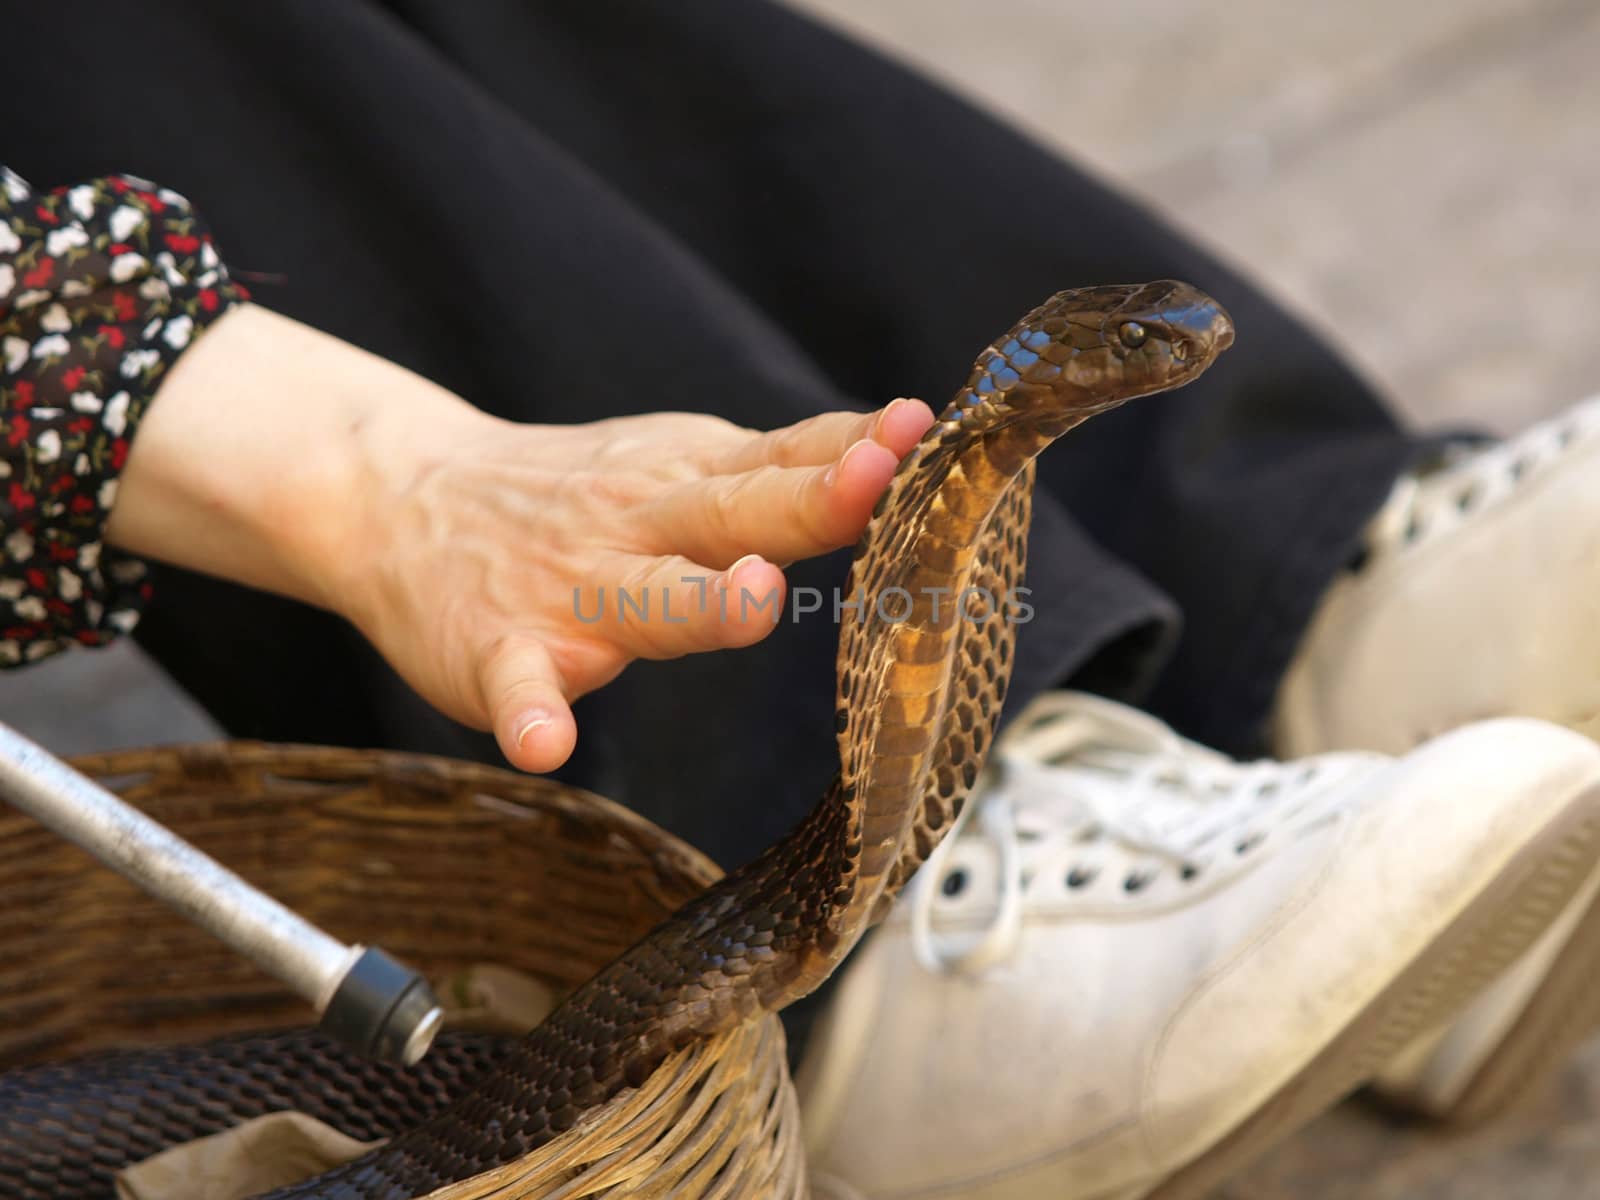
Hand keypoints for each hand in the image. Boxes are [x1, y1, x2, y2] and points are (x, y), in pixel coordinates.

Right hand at [108, 305, 934, 771]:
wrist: (405, 498)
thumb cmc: (579, 493)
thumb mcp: (682, 458)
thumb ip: (788, 463)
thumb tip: (909, 436)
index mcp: (689, 483)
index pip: (786, 463)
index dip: (856, 454)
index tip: (921, 433)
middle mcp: (639, 528)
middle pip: (735, 513)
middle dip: (809, 503)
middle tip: (874, 484)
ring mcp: (569, 592)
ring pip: (646, 599)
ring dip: (702, 601)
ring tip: (751, 597)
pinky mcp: (499, 650)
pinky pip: (517, 688)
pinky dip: (530, 715)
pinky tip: (545, 743)